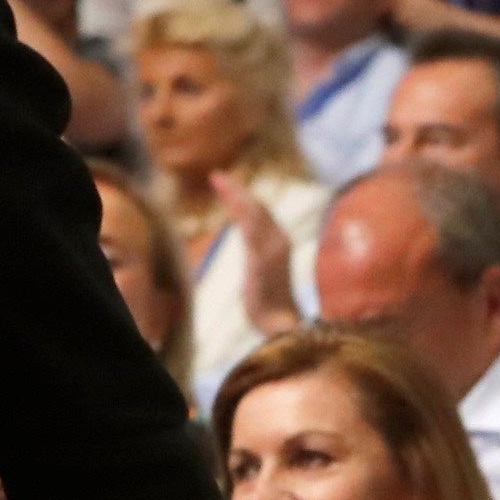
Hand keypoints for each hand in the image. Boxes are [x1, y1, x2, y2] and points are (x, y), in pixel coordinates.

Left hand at [218, 172, 300, 337]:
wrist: (281, 324)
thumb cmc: (269, 301)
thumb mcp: (261, 270)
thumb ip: (258, 252)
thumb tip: (251, 243)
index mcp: (280, 241)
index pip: (262, 211)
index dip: (244, 195)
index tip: (227, 183)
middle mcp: (279, 240)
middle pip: (257, 206)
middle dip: (237, 189)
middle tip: (217, 176)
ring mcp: (272, 249)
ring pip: (253, 213)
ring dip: (235, 195)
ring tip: (219, 181)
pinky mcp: (261, 260)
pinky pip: (249, 230)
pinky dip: (240, 211)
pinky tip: (228, 200)